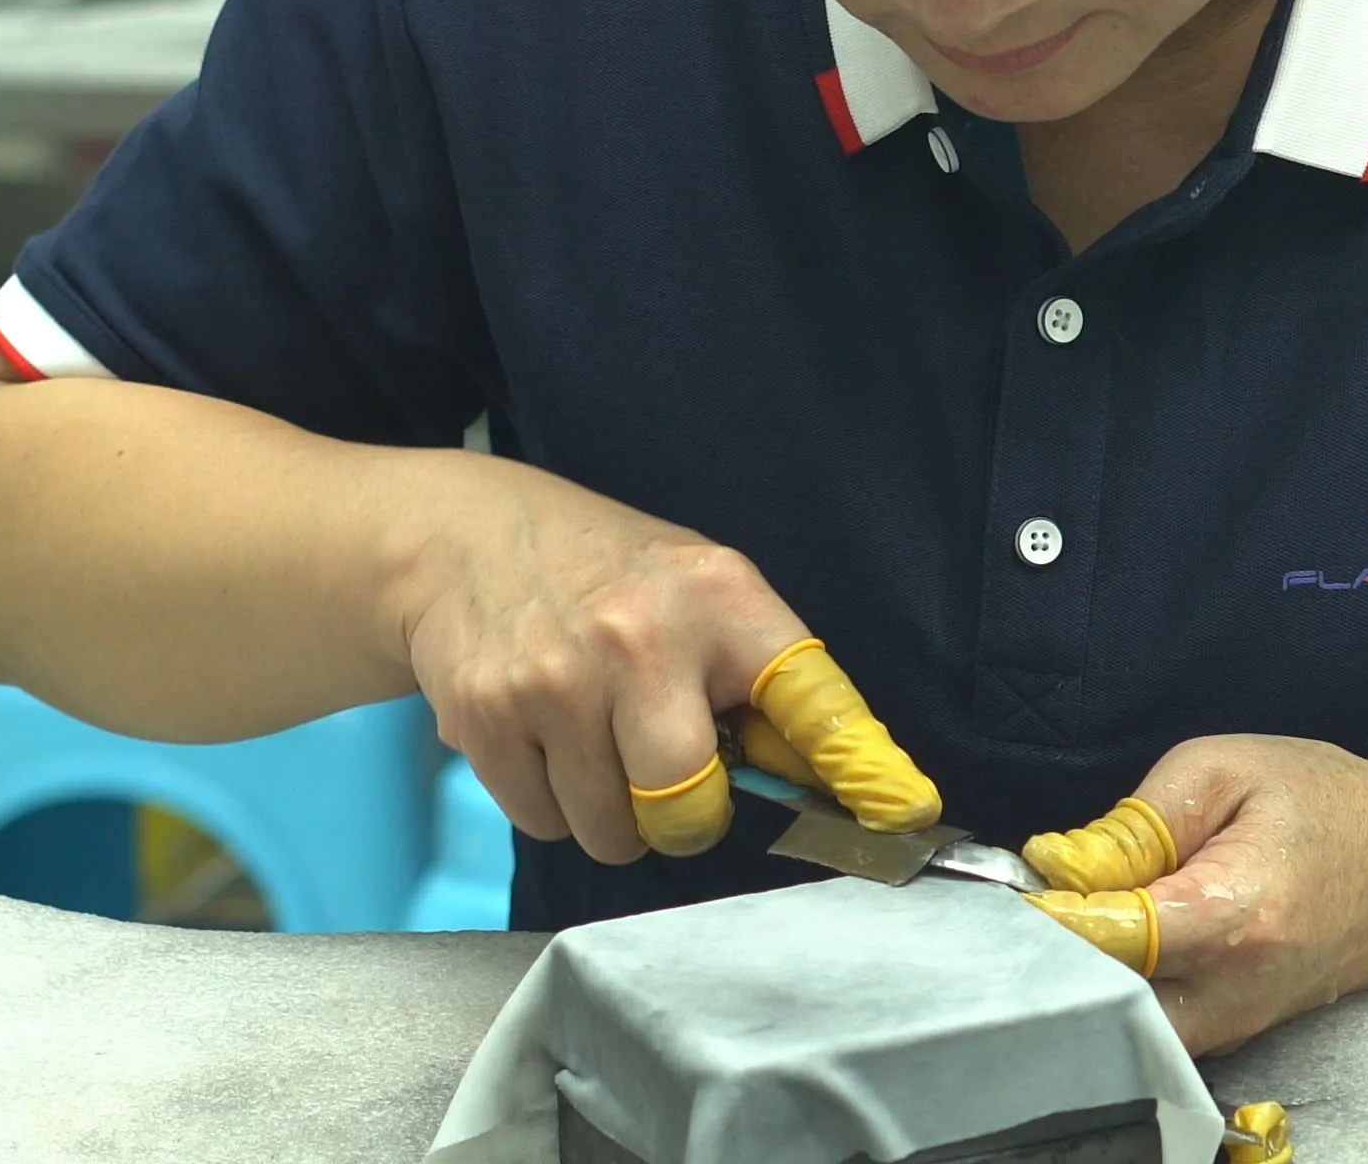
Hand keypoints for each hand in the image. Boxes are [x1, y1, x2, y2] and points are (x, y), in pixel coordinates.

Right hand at [389, 454, 932, 864]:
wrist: (464, 535)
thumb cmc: (608, 574)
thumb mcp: (699, 588)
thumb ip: (754, 680)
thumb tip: (822, 788)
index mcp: (720, 599)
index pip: (808, 699)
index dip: (858, 767)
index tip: (904, 812)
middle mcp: (641, 638)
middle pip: (688, 804)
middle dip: (685, 813)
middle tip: (665, 770)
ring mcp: (555, 680)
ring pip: (611, 831)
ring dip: (609, 811)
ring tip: (593, 738)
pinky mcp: (486, 717)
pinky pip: (543, 821)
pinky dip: (550, 802)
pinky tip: (542, 736)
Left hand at [1027, 734, 1367, 1054]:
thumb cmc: (1325, 807)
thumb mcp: (1227, 771)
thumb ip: (1138, 821)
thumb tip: (1062, 869)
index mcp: (1231, 916)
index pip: (1107, 940)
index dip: (1048, 914)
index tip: (1017, 887)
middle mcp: (1229, 992)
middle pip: (1099, 1000)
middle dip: (1053, 957)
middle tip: (1035, 907)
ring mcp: (1230, 1025)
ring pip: (1117, 1024)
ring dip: (1082, 977)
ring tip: (1076, 920)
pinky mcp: (1228, 1035)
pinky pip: (1146, 1026)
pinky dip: (1115, 991)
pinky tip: (1113, 943)